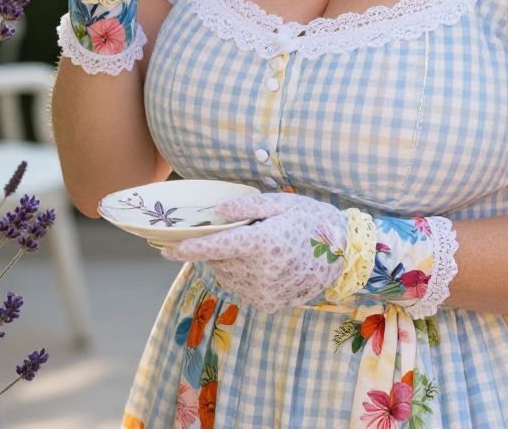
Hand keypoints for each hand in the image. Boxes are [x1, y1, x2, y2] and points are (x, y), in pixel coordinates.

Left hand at [160, 192, 348, 313]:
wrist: (342, 253)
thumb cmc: (310, 219)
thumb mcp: (281, 203)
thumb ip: (247, 207)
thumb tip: (217, 213)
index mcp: (263, 243)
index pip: (216, 248)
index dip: (188, 249)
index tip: (166, 249)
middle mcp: (262, 272)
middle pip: (218, 261)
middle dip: (213, 248)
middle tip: (228, 232)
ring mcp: (265, 292)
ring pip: (226, 276)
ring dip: (226, 262)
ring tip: (249, 247)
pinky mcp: (269, 304)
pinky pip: (241, 288)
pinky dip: (240, 275)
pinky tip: (258, 262)